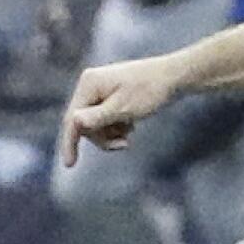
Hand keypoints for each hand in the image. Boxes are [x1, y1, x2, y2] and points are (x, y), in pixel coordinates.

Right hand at [59, 55, 185, 166]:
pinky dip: (116, 126)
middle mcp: (90, 84)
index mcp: (89, 84)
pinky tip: (131, 124)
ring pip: (95, 123)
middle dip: (102, 137)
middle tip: (124, 144)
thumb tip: (74, 123)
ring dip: (111, 133)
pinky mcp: (110, 95)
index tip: (69, 165)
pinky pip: (104, 118)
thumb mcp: (123, 108)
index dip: (69, 143)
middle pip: (83, 124)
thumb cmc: (150, 91)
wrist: (174, 77)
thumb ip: (97, 117)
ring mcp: (100, 89)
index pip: (72, 119)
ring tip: (130, 132)